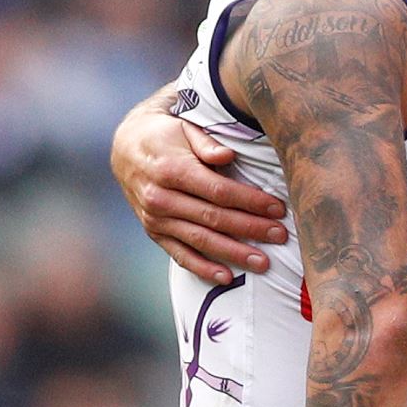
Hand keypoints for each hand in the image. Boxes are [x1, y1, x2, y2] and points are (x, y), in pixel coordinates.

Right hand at [111, 106, 288, 283]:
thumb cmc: (165, 135)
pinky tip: (227, 278)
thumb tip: (228, 156)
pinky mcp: (154, 232)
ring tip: (263, 263)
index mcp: (172, 170)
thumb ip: (207, 143)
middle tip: (280, 236)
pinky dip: (203, 269)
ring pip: (201, 241)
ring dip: (234, 253)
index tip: (277, 208)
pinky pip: (180, 255)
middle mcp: (161, 198)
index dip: (250, 202)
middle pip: (214, 219)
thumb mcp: (184, 128)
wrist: (125, 148)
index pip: (219, 191)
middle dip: (251, 229)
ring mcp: (156, 219)